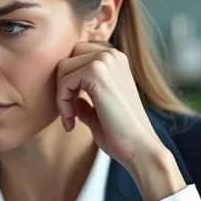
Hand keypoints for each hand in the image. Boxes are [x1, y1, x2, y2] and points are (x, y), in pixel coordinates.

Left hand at [56, 41, 185, 200]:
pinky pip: (64, 82)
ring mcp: (106, 60)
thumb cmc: (120, 134)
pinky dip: (62, 104)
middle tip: (69, 113)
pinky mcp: (97, 72)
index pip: (76, 56)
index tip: (72, 109)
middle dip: (62, 85)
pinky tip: (71, 124)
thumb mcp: (99, 113)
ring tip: (70, 119)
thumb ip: (86, 102)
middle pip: (67, 58)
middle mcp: (112, 54)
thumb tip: (72, 98)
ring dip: (60, 96)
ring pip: (62, 68)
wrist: (139, 146)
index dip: (69, 82)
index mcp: (115, 60)